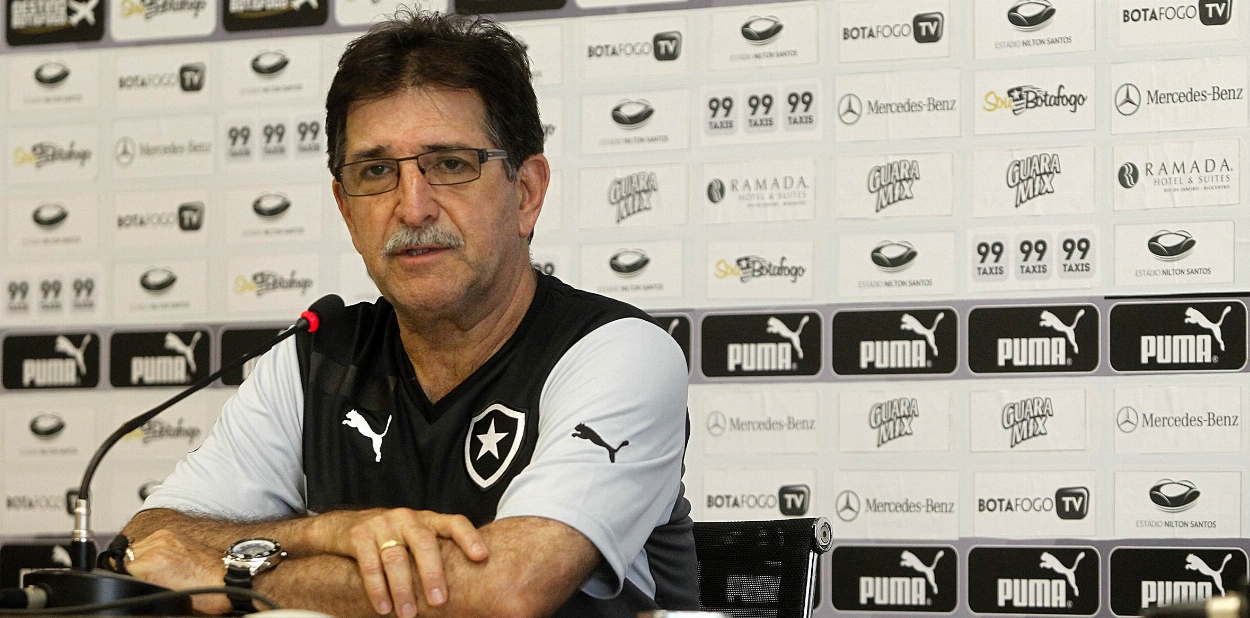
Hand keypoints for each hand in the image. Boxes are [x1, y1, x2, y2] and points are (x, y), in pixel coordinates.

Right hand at [126, 529, 230, 614]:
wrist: (226, 578)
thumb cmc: (203, 592)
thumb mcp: (165, 595)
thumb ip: (142, 584)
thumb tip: (130, 582)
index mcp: (152, 563)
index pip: (119, 570)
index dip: (125, 581)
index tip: (130, 586)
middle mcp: (156, 546)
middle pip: (125, 558)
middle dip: (131, 570)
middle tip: (146, 581)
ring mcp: (164, 537)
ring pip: (135, 549)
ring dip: (140, 560)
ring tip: (156, 572)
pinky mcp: (170, 534)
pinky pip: (148, 542)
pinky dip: (150, 552)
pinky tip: (161, 564)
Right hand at [314, 508, 487, 617]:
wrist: (342, 527)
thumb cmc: (391, 539)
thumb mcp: (415, 538)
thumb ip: (436, 551)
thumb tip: (469, 585)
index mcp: (427, 519)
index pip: (454, 522)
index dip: (469, 538)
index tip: (482, 557)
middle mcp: (407, 518)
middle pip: (424, 543)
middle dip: (433, 574)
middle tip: (439, 602)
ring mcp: (382, 524)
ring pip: (396, 558)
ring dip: (403, 589)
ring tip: (408, 614)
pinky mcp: (359, 534)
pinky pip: (369, 564)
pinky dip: (377, 589)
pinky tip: (383, 607)